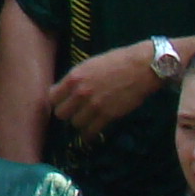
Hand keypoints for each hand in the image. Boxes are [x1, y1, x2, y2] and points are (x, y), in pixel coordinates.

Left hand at [49, 42, 165, 135]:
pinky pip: (91, 132)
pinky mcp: (108, 115)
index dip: (57, 101)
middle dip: (67, 114)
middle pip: (61, 114)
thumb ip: (78, 78)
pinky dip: (90, 134)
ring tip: (87, 120)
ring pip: (75, 124)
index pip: (52, 96)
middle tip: (75, 112)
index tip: (63, 102)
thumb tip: (68, 90)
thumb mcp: (91, 64)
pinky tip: (92, 133)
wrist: (142, 67)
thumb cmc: (118, 61)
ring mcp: (94, 105)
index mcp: (74, 77)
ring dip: (80, 123)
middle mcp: (80, 92)